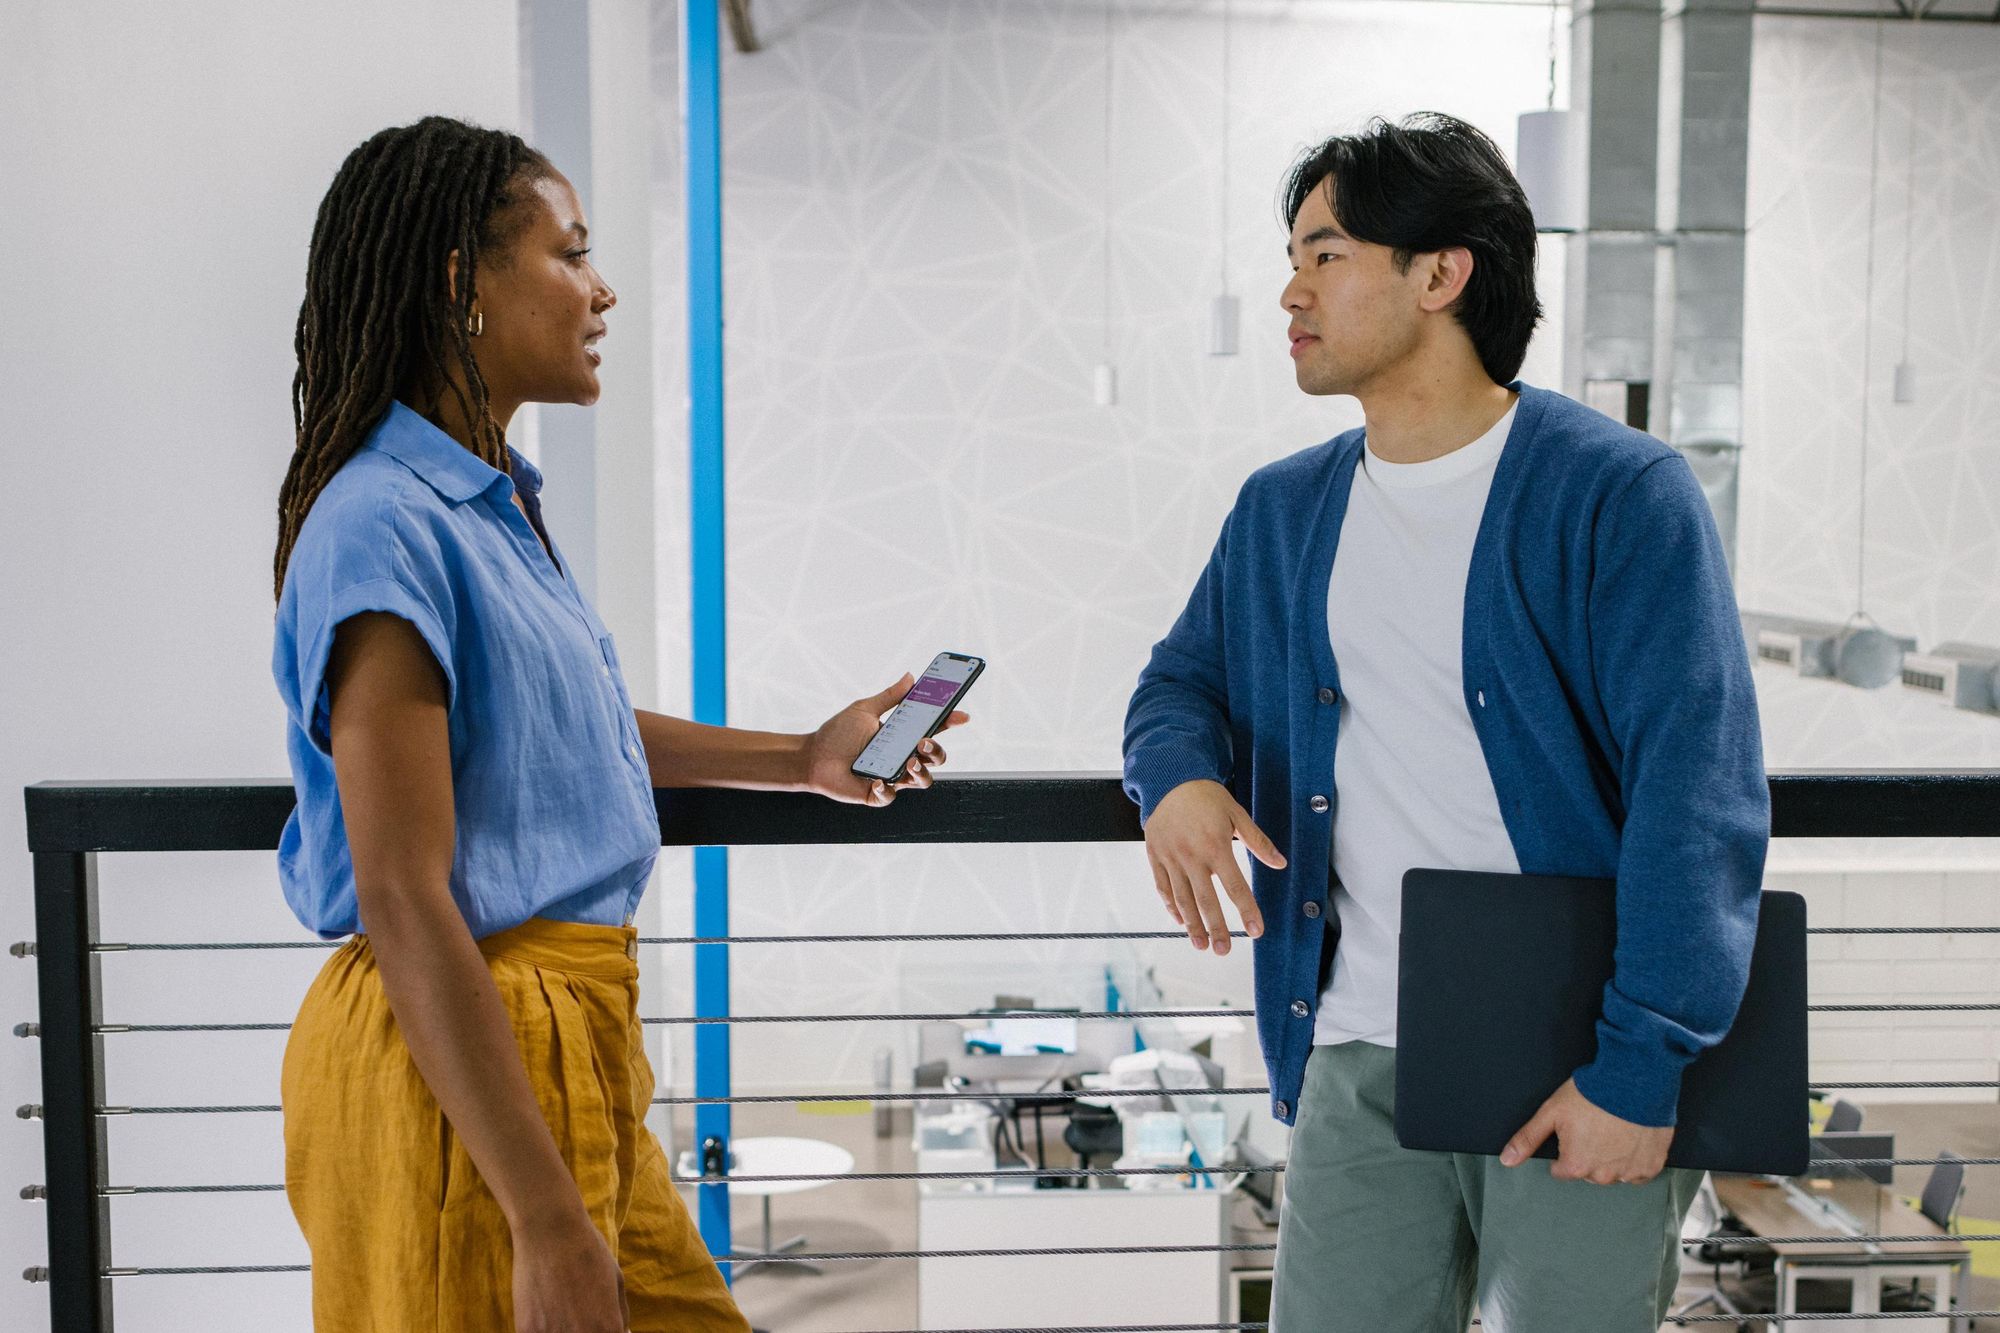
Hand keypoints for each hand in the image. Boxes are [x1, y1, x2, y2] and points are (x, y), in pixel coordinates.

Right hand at [512, 1211, 627, 1331]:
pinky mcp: (527, 1332)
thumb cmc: (587, 1250)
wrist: (550, 1230)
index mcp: (609, 1329)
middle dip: (582, 1331)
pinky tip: (541, 1310)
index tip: (595, 1323)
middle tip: (574, 1313)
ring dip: (560, 1331)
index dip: (602, 1331)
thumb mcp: (616, 1280)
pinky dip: (539, 1329)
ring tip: (557, 1310)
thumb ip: (621, 1314)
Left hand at [802, 675, 969, 806]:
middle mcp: (902, 757)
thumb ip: (889, 697)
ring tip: (908, 762)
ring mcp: (892, 777)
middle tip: (923, 740)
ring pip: (923, 780)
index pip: (933, 729)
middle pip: (935, 757)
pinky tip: (877, 780)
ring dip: (921, 772)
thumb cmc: (837, 734)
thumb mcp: (864, 709)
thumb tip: (911, 677)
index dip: (950, 722)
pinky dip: (887, 789)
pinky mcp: (877, 794)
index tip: (962, 715)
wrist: (812, 757)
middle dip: (936, 749)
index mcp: (902, 736)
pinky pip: (891, 795)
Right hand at [1143, 779, 1285, 955]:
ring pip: (1182, 899)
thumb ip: (1258, 842)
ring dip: (1192, 925)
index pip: (1235, 886)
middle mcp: (1192, 856)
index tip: (1255, 930)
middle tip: (1223, 950)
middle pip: (1206, 900)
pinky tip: (1180, 921)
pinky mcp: (1155, 856)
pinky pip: (1163, 887)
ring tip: (1201, 944)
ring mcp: (1171, 858)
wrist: (1169, 778)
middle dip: (1216, 928)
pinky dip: (1171, 906)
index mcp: (1215, 846)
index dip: (1247, 911)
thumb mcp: (1236, 814)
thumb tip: (1280, 863)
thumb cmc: (1205, 796)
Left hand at [1500, 1077, 1671, 1185]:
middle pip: (1588, 1172)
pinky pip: (1638, 1171)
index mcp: (1576, 1165)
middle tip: (1594, 1126)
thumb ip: (1528, 1139)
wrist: (1635, 1079)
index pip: (1562, 1169)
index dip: (1565, 1148)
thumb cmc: (1593, 1093)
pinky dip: (1634, 1158)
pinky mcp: (1651, 1166)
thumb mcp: (1551, 1112)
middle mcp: (1602, 1175)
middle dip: (1588, 1153)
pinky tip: (1631, 1136)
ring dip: (1612, 1157)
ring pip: (1613, 1172)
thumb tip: (1507, 1159)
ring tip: (1614, 1128)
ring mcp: (1629, 1173)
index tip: (1574, 1131)